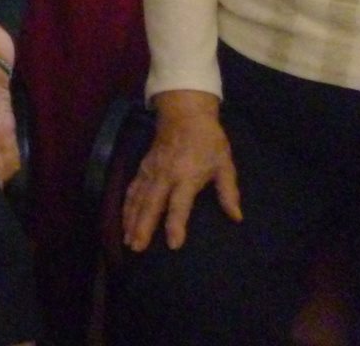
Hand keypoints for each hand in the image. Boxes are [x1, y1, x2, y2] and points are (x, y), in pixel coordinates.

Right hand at [121, 90, 241, 251]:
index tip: (173, 244)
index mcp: (186, 176)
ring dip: (131, 219)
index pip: (179, 205)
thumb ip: (229, 192)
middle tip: (136, 247)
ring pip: (138, 198)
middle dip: (142, 227)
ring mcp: (151, 171)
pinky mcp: (143, 167)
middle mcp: (165, 175)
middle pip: (151, 204)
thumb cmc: (208, 140)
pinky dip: (127, 204)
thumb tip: (236, 217)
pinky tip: (123, 218)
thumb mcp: (224, 163)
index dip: (176, 225)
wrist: (184, 113)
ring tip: (127, 239)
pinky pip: (133, 188)